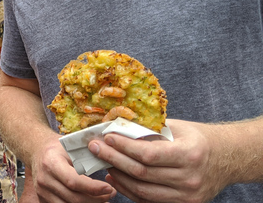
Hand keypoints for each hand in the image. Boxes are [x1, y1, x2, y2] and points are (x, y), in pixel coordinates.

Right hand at [29, 138, 115, 202]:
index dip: (93, 188)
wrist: (36, 150)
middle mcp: (44, 179)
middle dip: (97, 199)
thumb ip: (87, 157)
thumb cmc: (57, 147)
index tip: (109, 188)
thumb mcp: (71, 147)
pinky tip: (90, 201)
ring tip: (104, 199)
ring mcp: (42, 191)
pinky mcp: (43, 199)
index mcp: (51, 162)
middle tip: (111, 194)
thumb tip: (110, 162)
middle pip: (74, 198)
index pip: (74, 181)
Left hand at [88, 119, 221, 202]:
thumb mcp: (176, 128)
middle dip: (113, 159)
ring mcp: (187, 196)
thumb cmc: (197, 139)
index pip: (147, 154)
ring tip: (103, 163)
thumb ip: (149, 129)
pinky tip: (116, 178)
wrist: (226, 158)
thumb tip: (115, 127)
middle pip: (141, 173)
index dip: (123, 147)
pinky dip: (129, 190)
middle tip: (95, 148)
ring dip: (118, 176)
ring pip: (143, 190)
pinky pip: (150, 200)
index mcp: (188, 155)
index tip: (106, 137)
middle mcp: (189, 178)